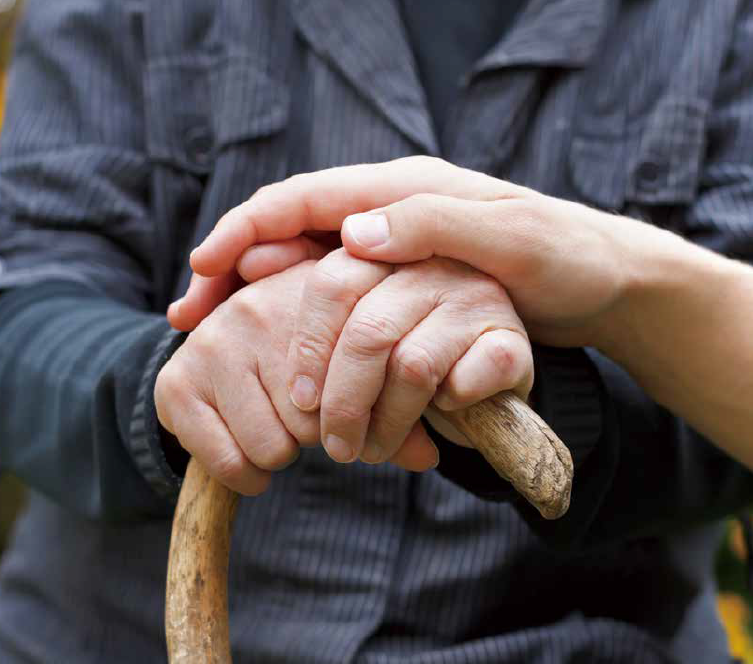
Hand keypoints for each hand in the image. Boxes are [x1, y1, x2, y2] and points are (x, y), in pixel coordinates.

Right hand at [155, 263, 438, 495]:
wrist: (217, 341)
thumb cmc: (305, 355)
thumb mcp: (354, 363)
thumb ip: (397, 405)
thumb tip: (431, 459)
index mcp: (316, 292)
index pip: (360, 378)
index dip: (359, 415)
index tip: (353, 420)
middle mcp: (260, 305)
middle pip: (318, 421)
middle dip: (318, 434)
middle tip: (307, 419)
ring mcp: (214, 341)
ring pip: (275, 446)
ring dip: (282, 453)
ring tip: (278, 427)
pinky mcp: (177, 382)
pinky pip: (230, 462)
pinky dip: (245, 474)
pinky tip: (250, 453)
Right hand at [170, 157, 645, 348]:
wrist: (602, 279)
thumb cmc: (564, 256)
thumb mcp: (509, 238)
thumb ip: (431, 226)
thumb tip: (351, 234)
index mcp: (403, 191)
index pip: (303, 199)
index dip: (246, 230)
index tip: (202, 268)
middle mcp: (388, 212)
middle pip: (288, 230)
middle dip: (232, 266)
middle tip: (189, 314)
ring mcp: (393, 245)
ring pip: (303, 263)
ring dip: (254, 294)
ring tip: (212, 330)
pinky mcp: (402, 278)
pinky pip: (332, 290)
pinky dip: (295, 313)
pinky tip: (278, 343)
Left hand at [287, 249, 532, 465]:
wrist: (487, 383)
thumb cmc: (407, 361)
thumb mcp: (356, 339)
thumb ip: (308, 320)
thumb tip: (230, 280)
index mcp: (388, 254)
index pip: (332, 283)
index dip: (309, 348)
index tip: (299, 402)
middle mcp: (433, 266)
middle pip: (368, 331)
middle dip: (343, 402)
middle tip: (335, 447)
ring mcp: (477, 298)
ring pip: (410, 366)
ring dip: (386, 423)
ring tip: (373, 450)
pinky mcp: (511, 341)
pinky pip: (463, 383)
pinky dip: (446, 413)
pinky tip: (442, 415)